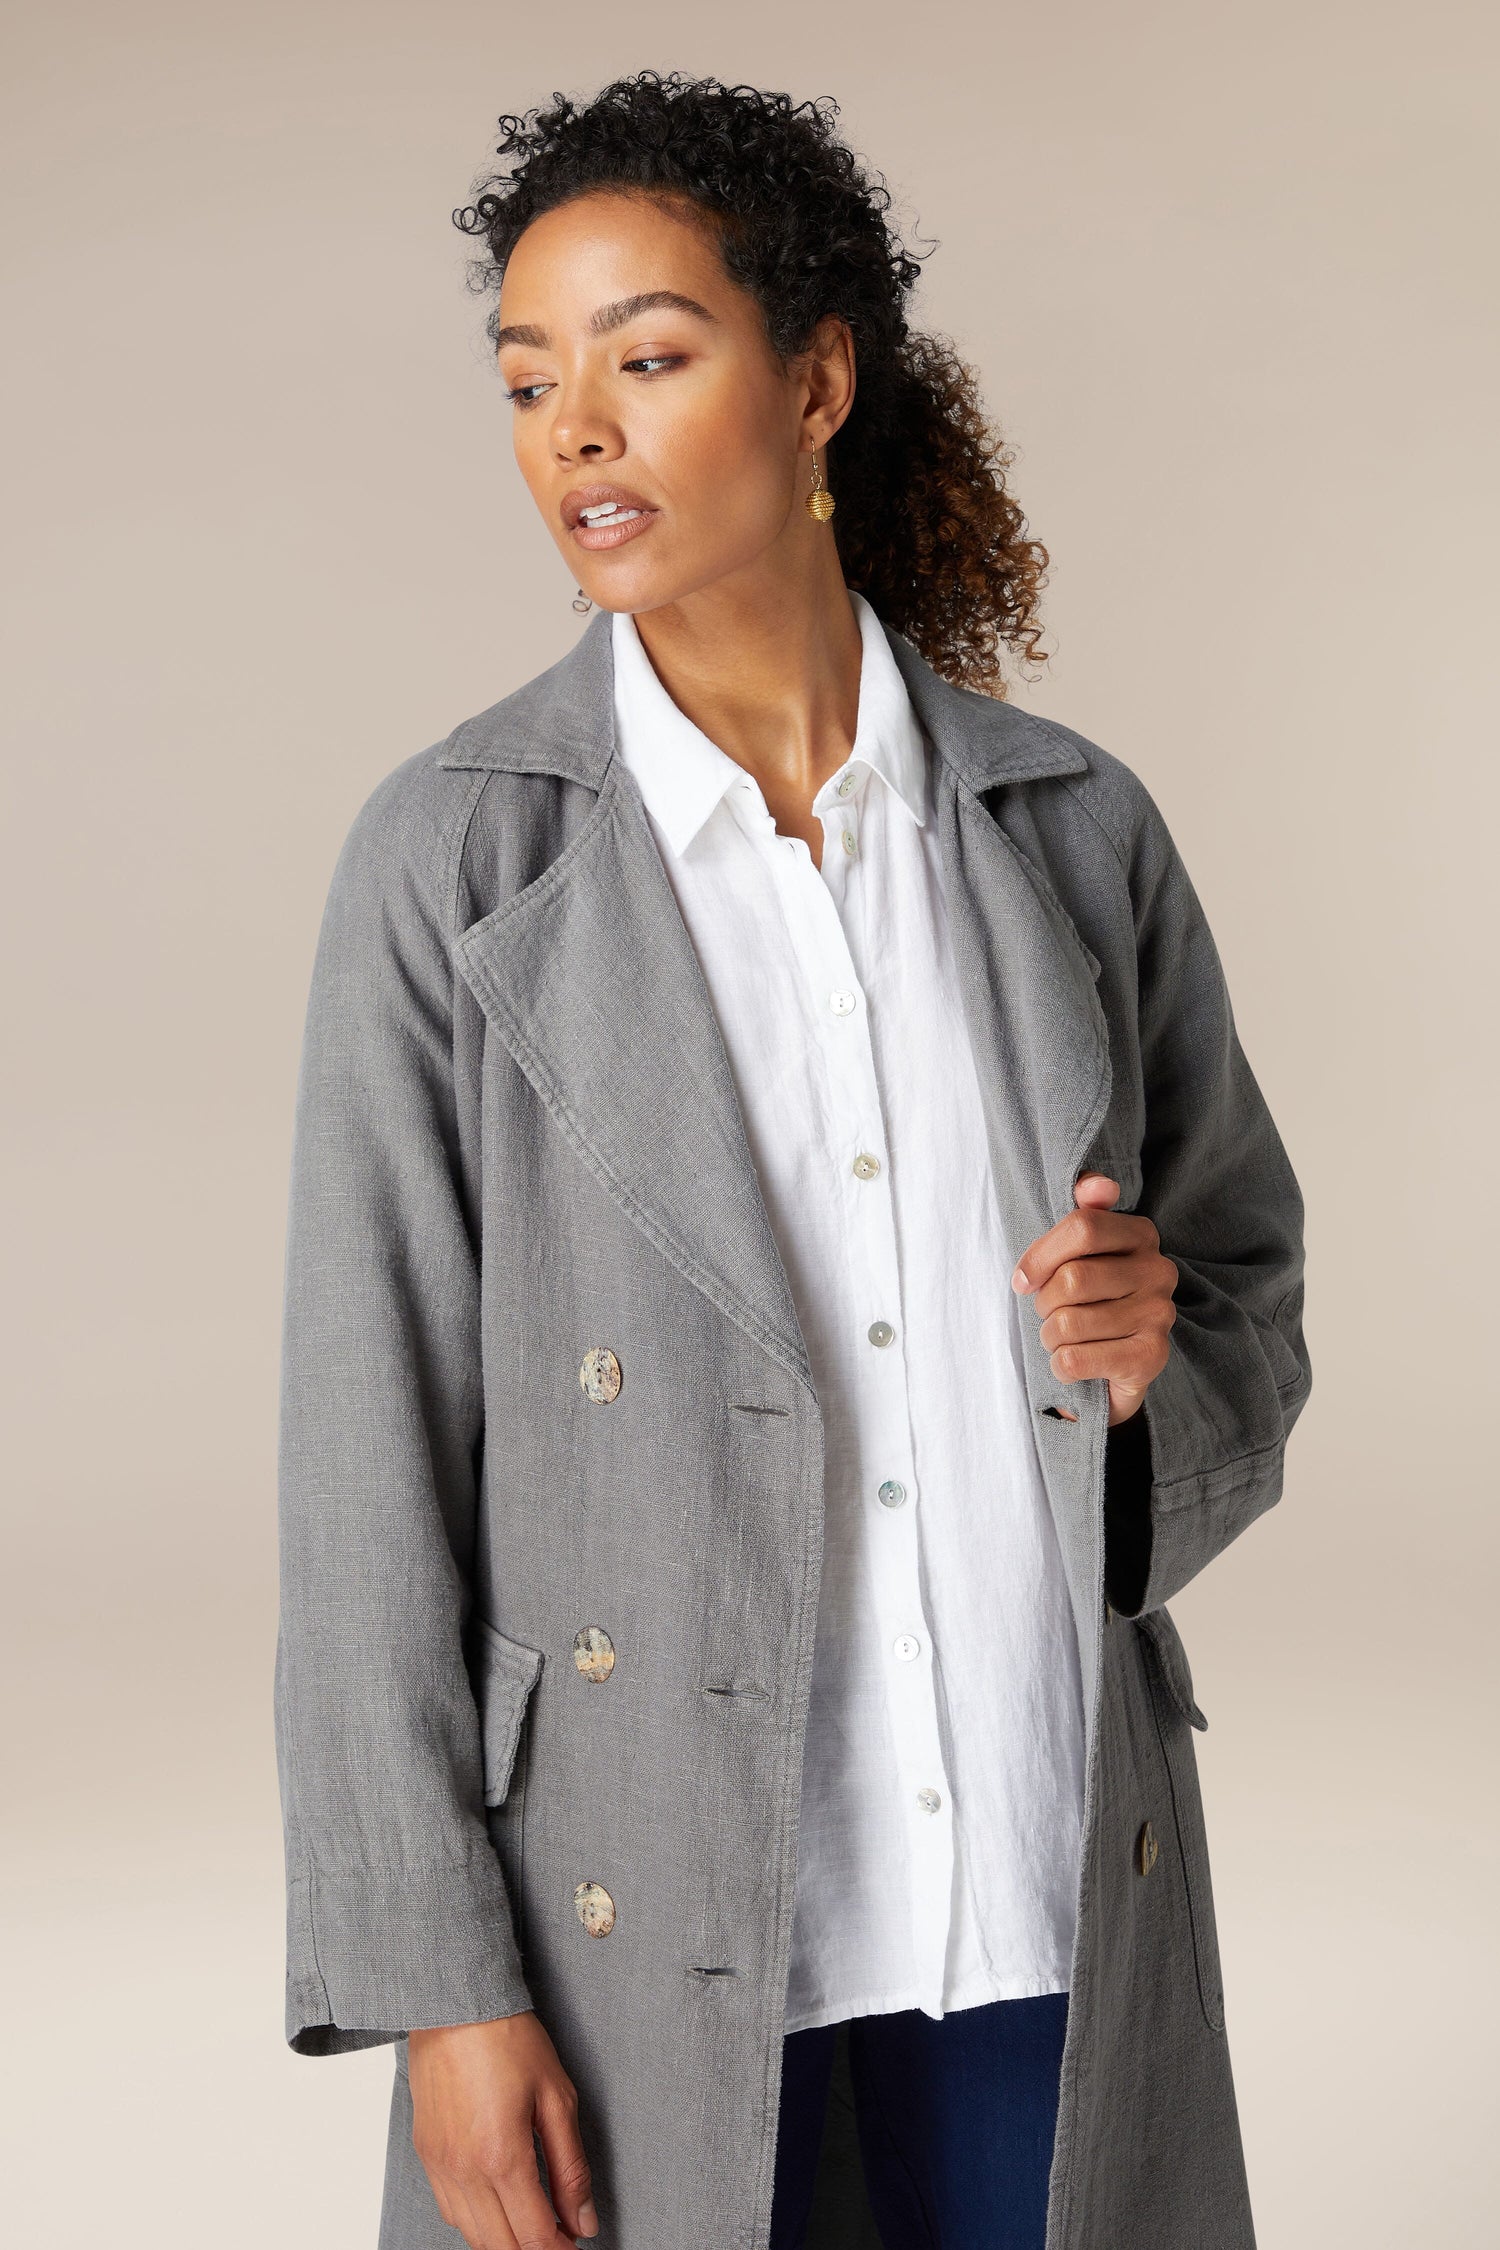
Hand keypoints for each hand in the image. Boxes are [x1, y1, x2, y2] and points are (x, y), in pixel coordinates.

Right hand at [407, 2011, 596, 2248]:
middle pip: (502, 2246)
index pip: (535, 2235)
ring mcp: (440, 2166)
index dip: (560, 2249)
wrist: (456, 2006)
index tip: (576, 2243)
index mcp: (503, 2158)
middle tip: (559, 2237)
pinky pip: (450, 2211)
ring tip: (532, 2225)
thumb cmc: (509, 2041)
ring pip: (472, 2235)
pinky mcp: (426, 2155)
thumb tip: (583, 2221)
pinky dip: (476, 2223)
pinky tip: (496, 2209)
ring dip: (504, 2241)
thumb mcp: (556, 2098)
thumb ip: (571, 2167)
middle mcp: (465, 2171)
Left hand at [1011, 1172, 1176, 1427]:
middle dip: (1043, 1303)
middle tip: (1049, 1313)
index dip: (1040, 1256)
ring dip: (1049, 1337)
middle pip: (1072, 1279)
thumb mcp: (1080, 1251)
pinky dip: (1059, 1364)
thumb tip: (1097, 1185)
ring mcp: (1159, 1314)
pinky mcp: (1151, 1357)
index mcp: (1142, 1234)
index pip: (1082, 1227)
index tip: (1022, 1280)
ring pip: (1068, 1323)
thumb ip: (1083, 1212)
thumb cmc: (1090, 1298)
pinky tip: (1072, 1362)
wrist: (1118, 1364)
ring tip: (1062, 1338)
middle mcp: (1159, 1270)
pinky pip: (1075, 1360)